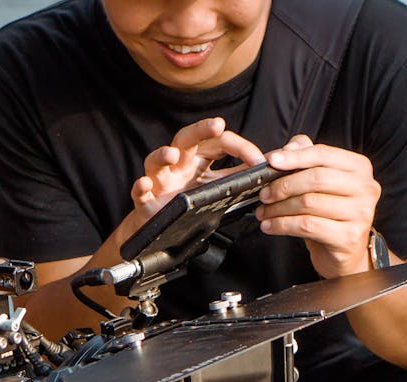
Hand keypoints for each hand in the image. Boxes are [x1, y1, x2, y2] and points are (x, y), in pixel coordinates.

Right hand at [120, 117, 264, 243]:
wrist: (163, 231)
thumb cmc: (188, 203)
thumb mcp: (216, 187)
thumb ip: (237, 175)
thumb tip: (267, 166)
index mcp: (197, 159)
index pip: (219, 142)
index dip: (240, 147)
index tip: (260, 161)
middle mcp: (177, 165)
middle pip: (186, 139)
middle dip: (200, 129)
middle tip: (217, 125)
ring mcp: (159, 180)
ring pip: (155, 160)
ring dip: (162, 155)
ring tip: (171, 155)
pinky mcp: (145, 201)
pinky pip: (139, 191)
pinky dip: (140, 187)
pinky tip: (145, 184)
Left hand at [256, 135, 382, 277]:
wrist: (345, 252)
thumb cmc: (330, 213)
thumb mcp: (320, 184)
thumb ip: (307, 159)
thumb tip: (288, 147)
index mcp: (359, 168)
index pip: (323, 154)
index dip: (295, 156)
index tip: (272, 161)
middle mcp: (366, 188)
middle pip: (316, 178)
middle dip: (283, 185)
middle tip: (263, 194)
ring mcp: (361, 213)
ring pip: (309, 203)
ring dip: (278, 208)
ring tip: (263, 212)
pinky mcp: (349, 236)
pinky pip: (307, 226)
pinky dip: (282, 225)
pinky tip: (269, 226)